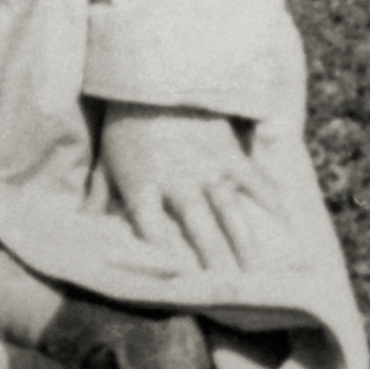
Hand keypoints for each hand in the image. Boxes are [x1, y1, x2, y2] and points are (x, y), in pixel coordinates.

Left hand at [99, 104, 283, 274]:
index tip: (178, 287)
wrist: (150, 76)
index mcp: (142, 186)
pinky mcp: (227, 150)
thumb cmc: (125, 126)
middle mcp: (176, 181)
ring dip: (246, 243)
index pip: (153, 232)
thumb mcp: (107, 162)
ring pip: (231, 211)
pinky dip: (272, 204)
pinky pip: (255, 180)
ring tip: (260, 274)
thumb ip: (99, 197)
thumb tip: (84, 227)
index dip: (165, 260)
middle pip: (198, 229)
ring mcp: (206, 165)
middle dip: (216, 262)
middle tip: (232, 291)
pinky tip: (286, 226)